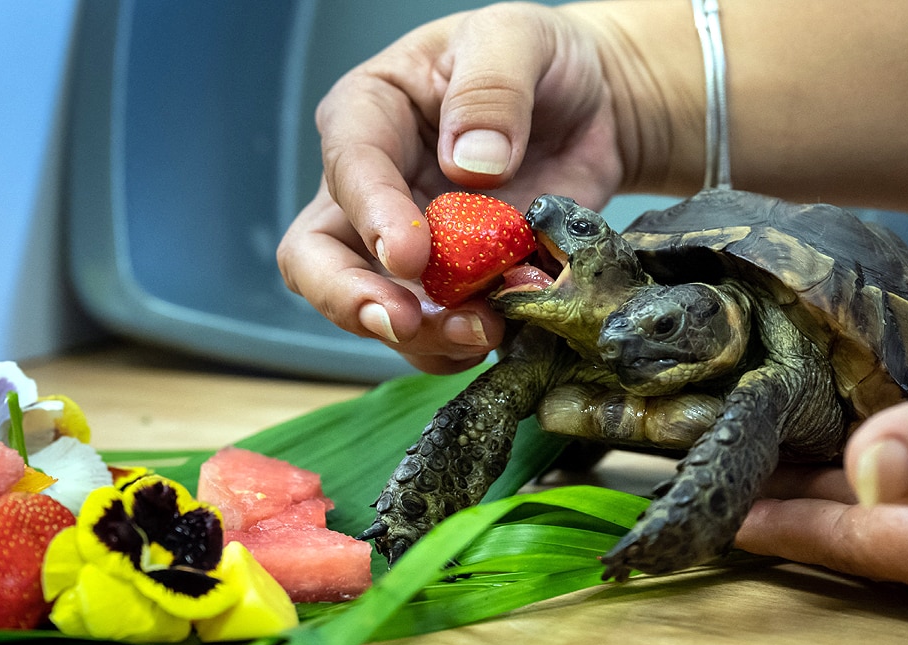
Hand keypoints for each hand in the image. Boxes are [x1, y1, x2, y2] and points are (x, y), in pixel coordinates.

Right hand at [276, 4, 632, 373]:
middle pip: (316, 259)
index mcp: (370, 115)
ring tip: (484, 331)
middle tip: (404, 321)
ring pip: (376, 310)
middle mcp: (373, 190)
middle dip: (351, 298)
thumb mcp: (516, 39)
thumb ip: (492, 89)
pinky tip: (509, 330)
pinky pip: (441, 332)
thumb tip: (470, 164)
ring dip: (423, 336)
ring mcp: (412, 247)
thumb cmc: (536, 59)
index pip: (347, 169)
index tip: (409, 254)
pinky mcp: (457, 286)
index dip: (370, 216)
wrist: (591, 105)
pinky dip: (469, 344)